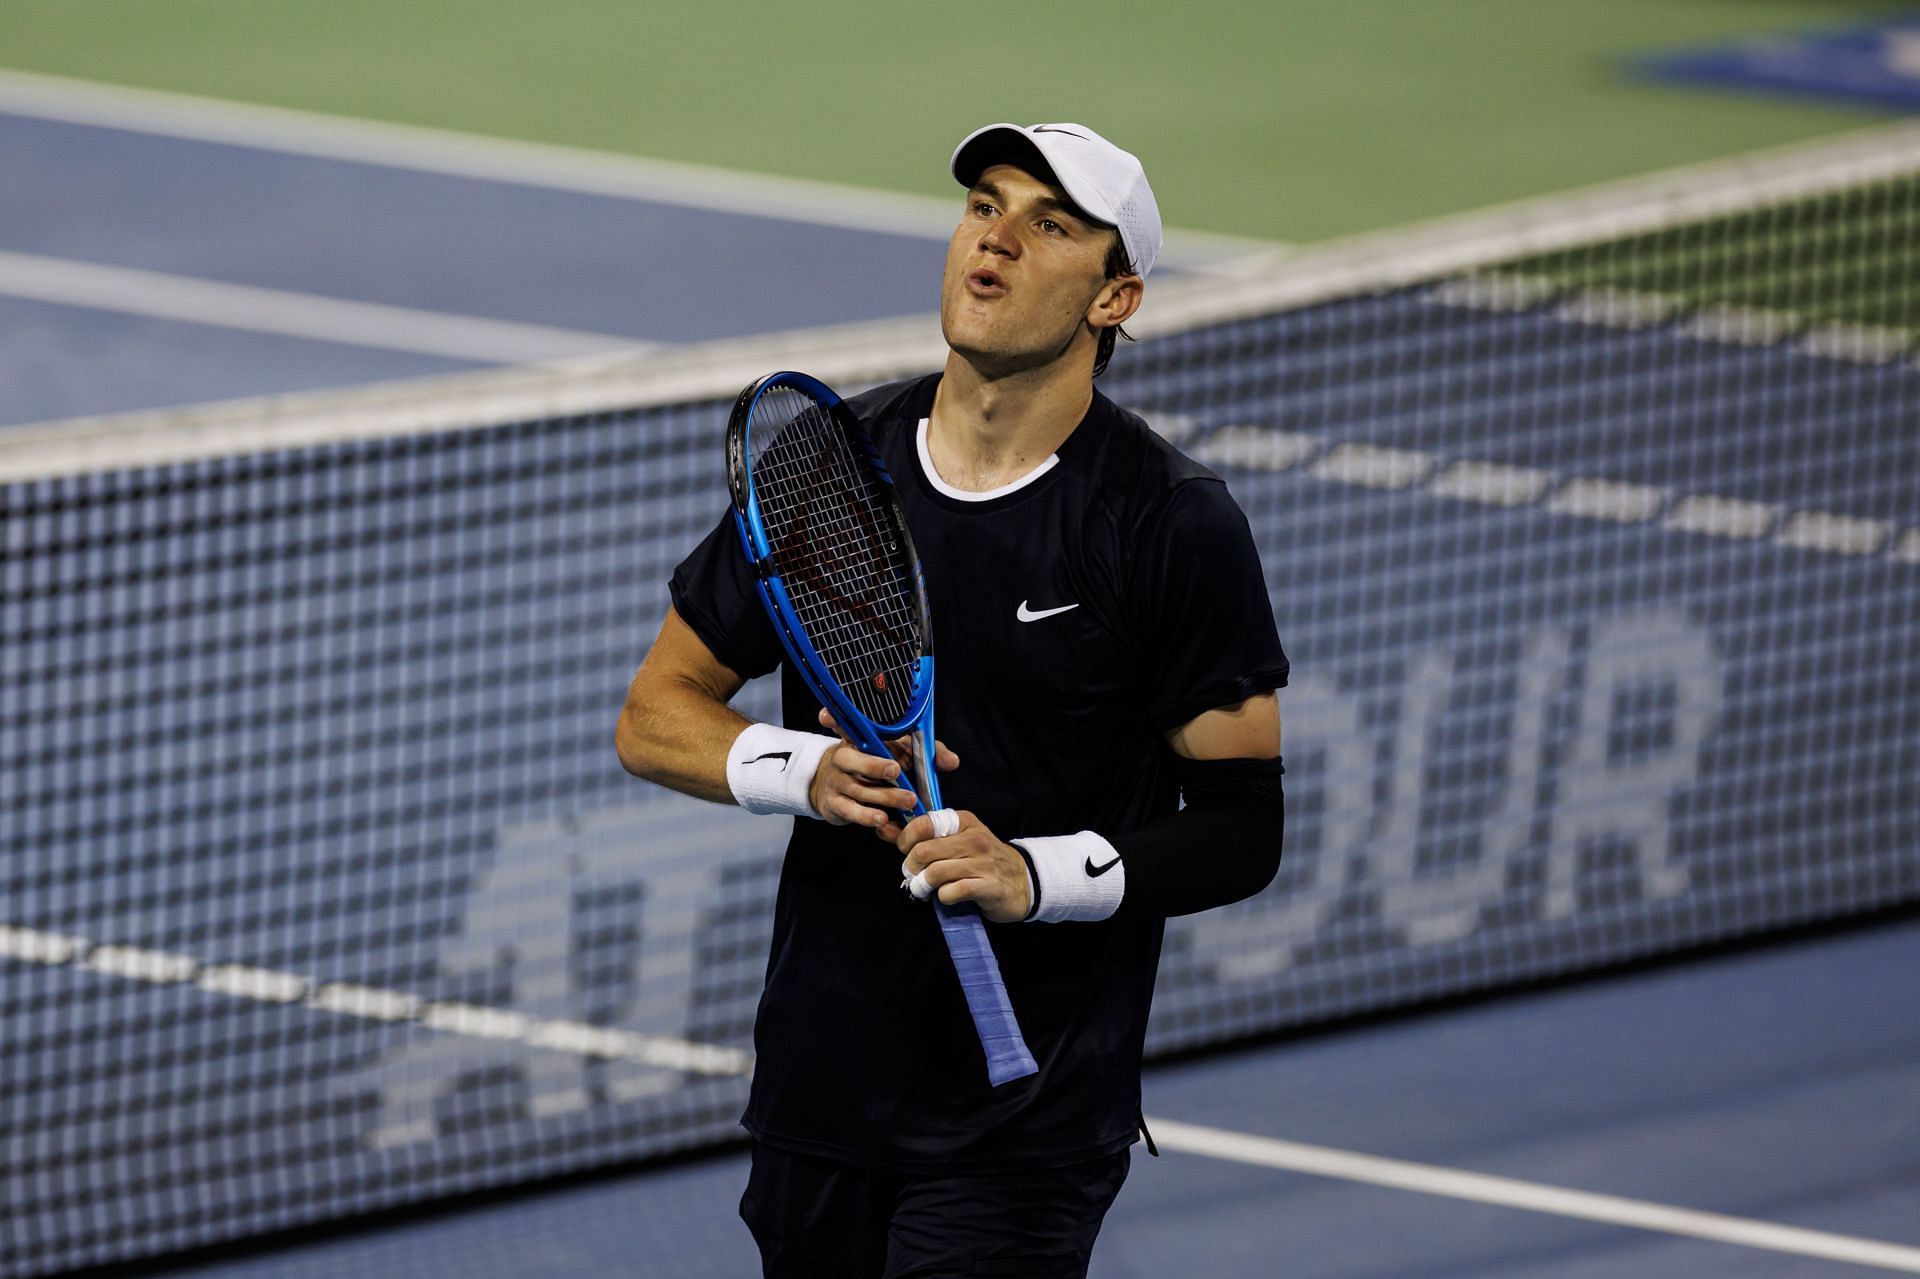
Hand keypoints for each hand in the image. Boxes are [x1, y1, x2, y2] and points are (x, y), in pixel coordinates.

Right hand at [811, 709, 957, 839]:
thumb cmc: (876, 768)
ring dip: (883, 796)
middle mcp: (842, 758)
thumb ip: (927, 754)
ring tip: (908, 801)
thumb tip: (952, 761)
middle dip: (874, 764)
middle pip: (850, 758)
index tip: (825, 715)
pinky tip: (882, 819)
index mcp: (857, 739)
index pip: (843, 724)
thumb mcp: (902, 754)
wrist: (839, 791)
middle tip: (896, 770)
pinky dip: (866, 816)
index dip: (833, 719)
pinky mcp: (834, 804)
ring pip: (857, 788)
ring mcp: (836, 782)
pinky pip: (850, 811)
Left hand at [897, 810, 1030, 922]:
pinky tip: (948, 896)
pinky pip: (950, 892)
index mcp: (964, 821)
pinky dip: (943, 897)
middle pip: (924, 852)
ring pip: (935, 873)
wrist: (1022, 882)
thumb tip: (882, 829)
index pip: (923, 824)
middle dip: (911, 867)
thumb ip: (919, 835)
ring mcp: (983, 863)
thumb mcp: (955, 840)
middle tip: (913, 874)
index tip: (905, 851)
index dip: (905, 840)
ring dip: (924, 885)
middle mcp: (974, 838)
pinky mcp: (987, 887)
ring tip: (926, 888)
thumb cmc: (981, 860)